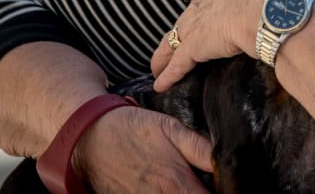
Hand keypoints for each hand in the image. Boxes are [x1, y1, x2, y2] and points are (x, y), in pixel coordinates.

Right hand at [73, 103, 212, 192]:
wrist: (89, 136)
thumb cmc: (132, 129)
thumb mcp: (170, 128)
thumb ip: (199, 148)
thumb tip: (223, 162)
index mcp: (176, 183)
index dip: (221, 193)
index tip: (224, 187)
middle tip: (201, 183)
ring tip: (182, 184)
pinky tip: (162, 187)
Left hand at [150, 0, 298, 91]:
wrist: (267, 3)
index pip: (201, 2)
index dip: (199, 13)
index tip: (199, 20)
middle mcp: (200, 4)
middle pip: (182, 22)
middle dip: (176, 34)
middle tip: (171, 46)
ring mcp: (194, 26)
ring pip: (172, 42)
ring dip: (164, 56)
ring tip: (158, 67)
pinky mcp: (194, 47)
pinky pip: (176, 64)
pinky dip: (168, 76)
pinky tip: (161, 85)